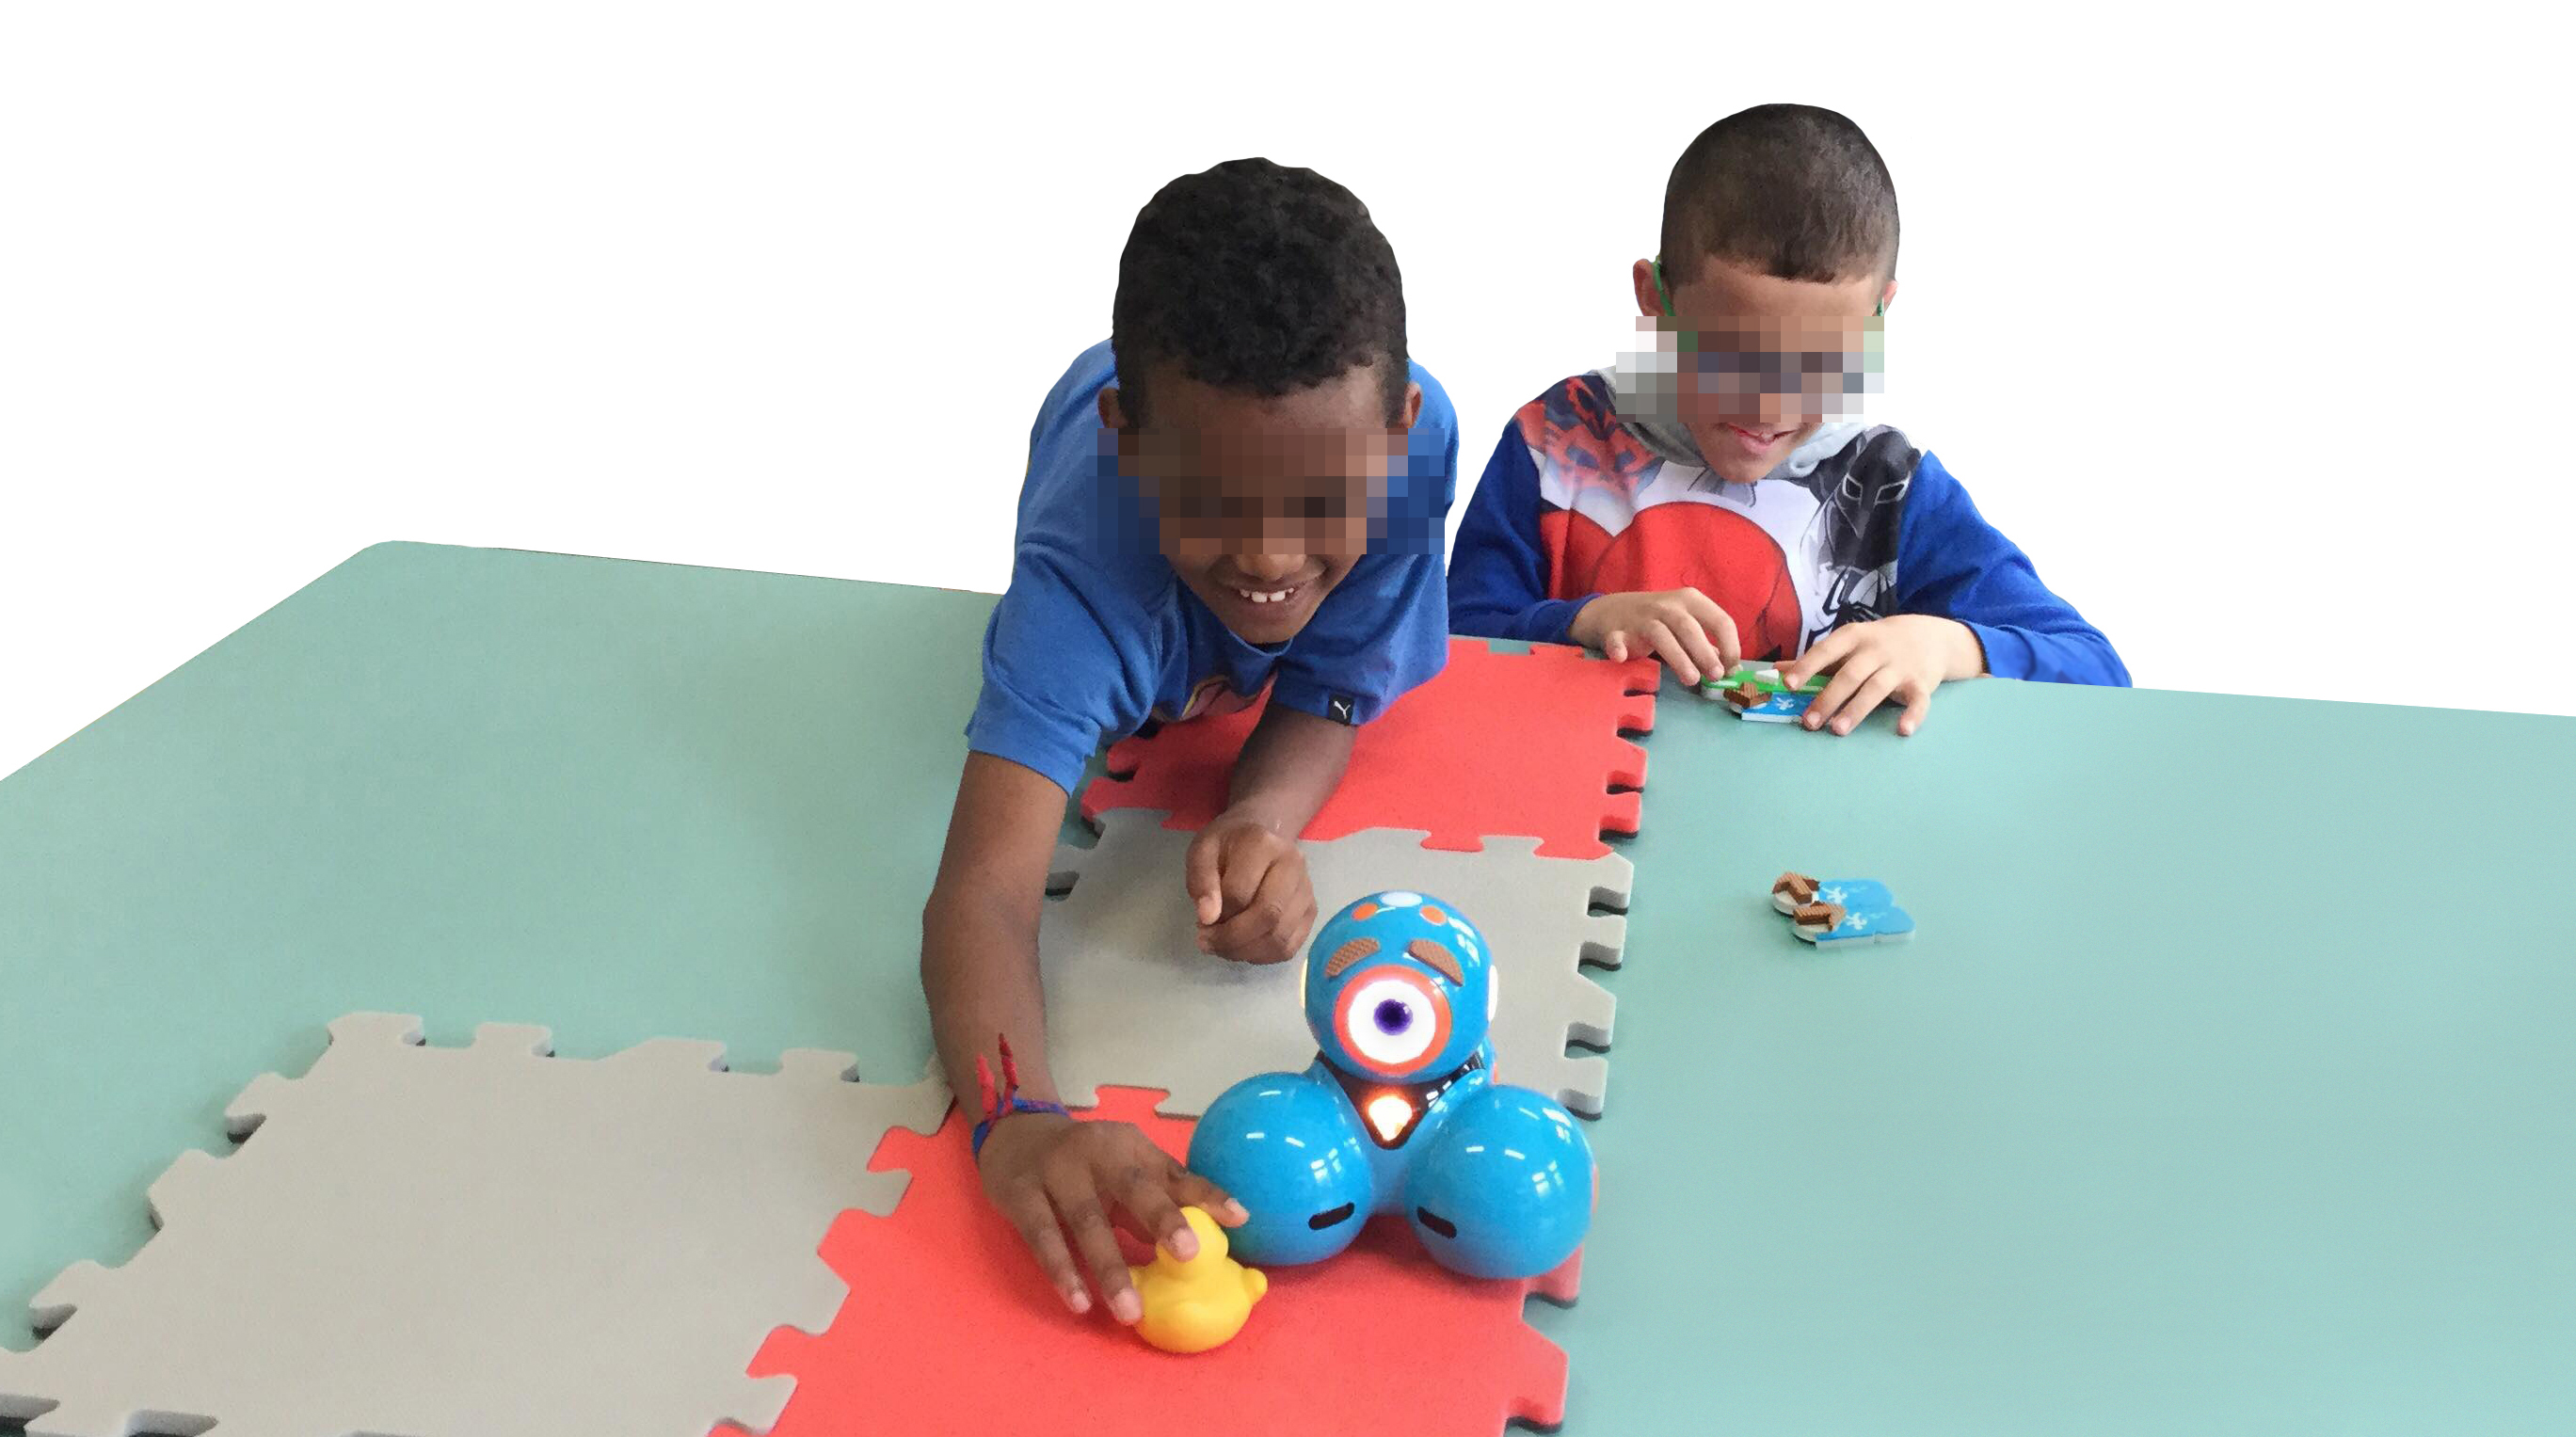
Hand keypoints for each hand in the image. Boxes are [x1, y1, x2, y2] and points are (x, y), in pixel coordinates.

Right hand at [978, 1111, 1246, 1321]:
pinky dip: (1062, 1270)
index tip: (1239, 1218)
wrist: (1014, 1135)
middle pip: (1132, 1187)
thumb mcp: (1126, 1166)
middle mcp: (1096, 1154)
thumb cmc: (1086, 1162)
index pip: (1174, 1172)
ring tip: (1130, 1311)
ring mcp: (1055, 1173)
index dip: (1207, 1194)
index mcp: (1130, 1147)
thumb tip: (1216, 1231)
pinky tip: (1078, 1301)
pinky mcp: (1021, 1195)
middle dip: (1161, 1219)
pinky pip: (1043, 1238)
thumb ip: (1164, 1194)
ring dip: (1110, 1269)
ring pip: (1086, 1223)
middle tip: (1188, 1255)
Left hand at [1183, 811, 1315, 964]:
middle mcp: (1293, 864)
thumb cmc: (1227, 847)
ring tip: (1223, 946)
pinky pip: (1289, 947)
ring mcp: (1306, 889)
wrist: (1260, 836)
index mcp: (1262, 844)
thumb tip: (1208, 918)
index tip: (1201, 921)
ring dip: (1245, 951)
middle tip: (1207, 943)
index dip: (1216, 915)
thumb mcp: (1201, 853)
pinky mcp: (1311, 911)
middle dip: (1232, 939)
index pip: (1239, 892)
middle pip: (1268, 915)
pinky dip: (1262, 956)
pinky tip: (1243, 948)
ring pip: (1280, 937)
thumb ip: (1201, 882)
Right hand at [1569, 588, 1741, 685]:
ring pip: (1660, 634)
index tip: (1731, 668)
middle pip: (1688, 627)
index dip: (1730, 645)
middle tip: (1716, 675)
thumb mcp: (1686, 625)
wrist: (1612, 610)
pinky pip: (1617, 639)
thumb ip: (1706, 644)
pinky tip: (1621, 658)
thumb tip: (1730, 667)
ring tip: (1691, 679)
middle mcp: (1667, 606)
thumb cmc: (1659, 620)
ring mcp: (1641, 617)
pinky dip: (1618, 647)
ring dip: (1677, 656)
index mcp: (1691, 601)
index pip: (1719, 620)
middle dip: (1705, 651)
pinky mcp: (1617, 630)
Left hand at [1780, 615, 1984, 736]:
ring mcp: (1900, 666)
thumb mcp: (1848, 644)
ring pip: (1877, 688)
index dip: (1807, 666)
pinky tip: (1902, 730)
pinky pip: (1918, 700)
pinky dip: (1913, 715)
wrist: (1929, 636)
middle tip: (1809, 722)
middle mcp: (1876, 649)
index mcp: (1854, 637)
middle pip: (1850, 674)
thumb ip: (1816, 660)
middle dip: (1828, 698)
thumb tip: (1776, 670)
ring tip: (1837, 730)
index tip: (1788, 684)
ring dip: (1857, 709)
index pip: (1827, 650)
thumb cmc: (1877, 644)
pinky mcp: (1921, 683)